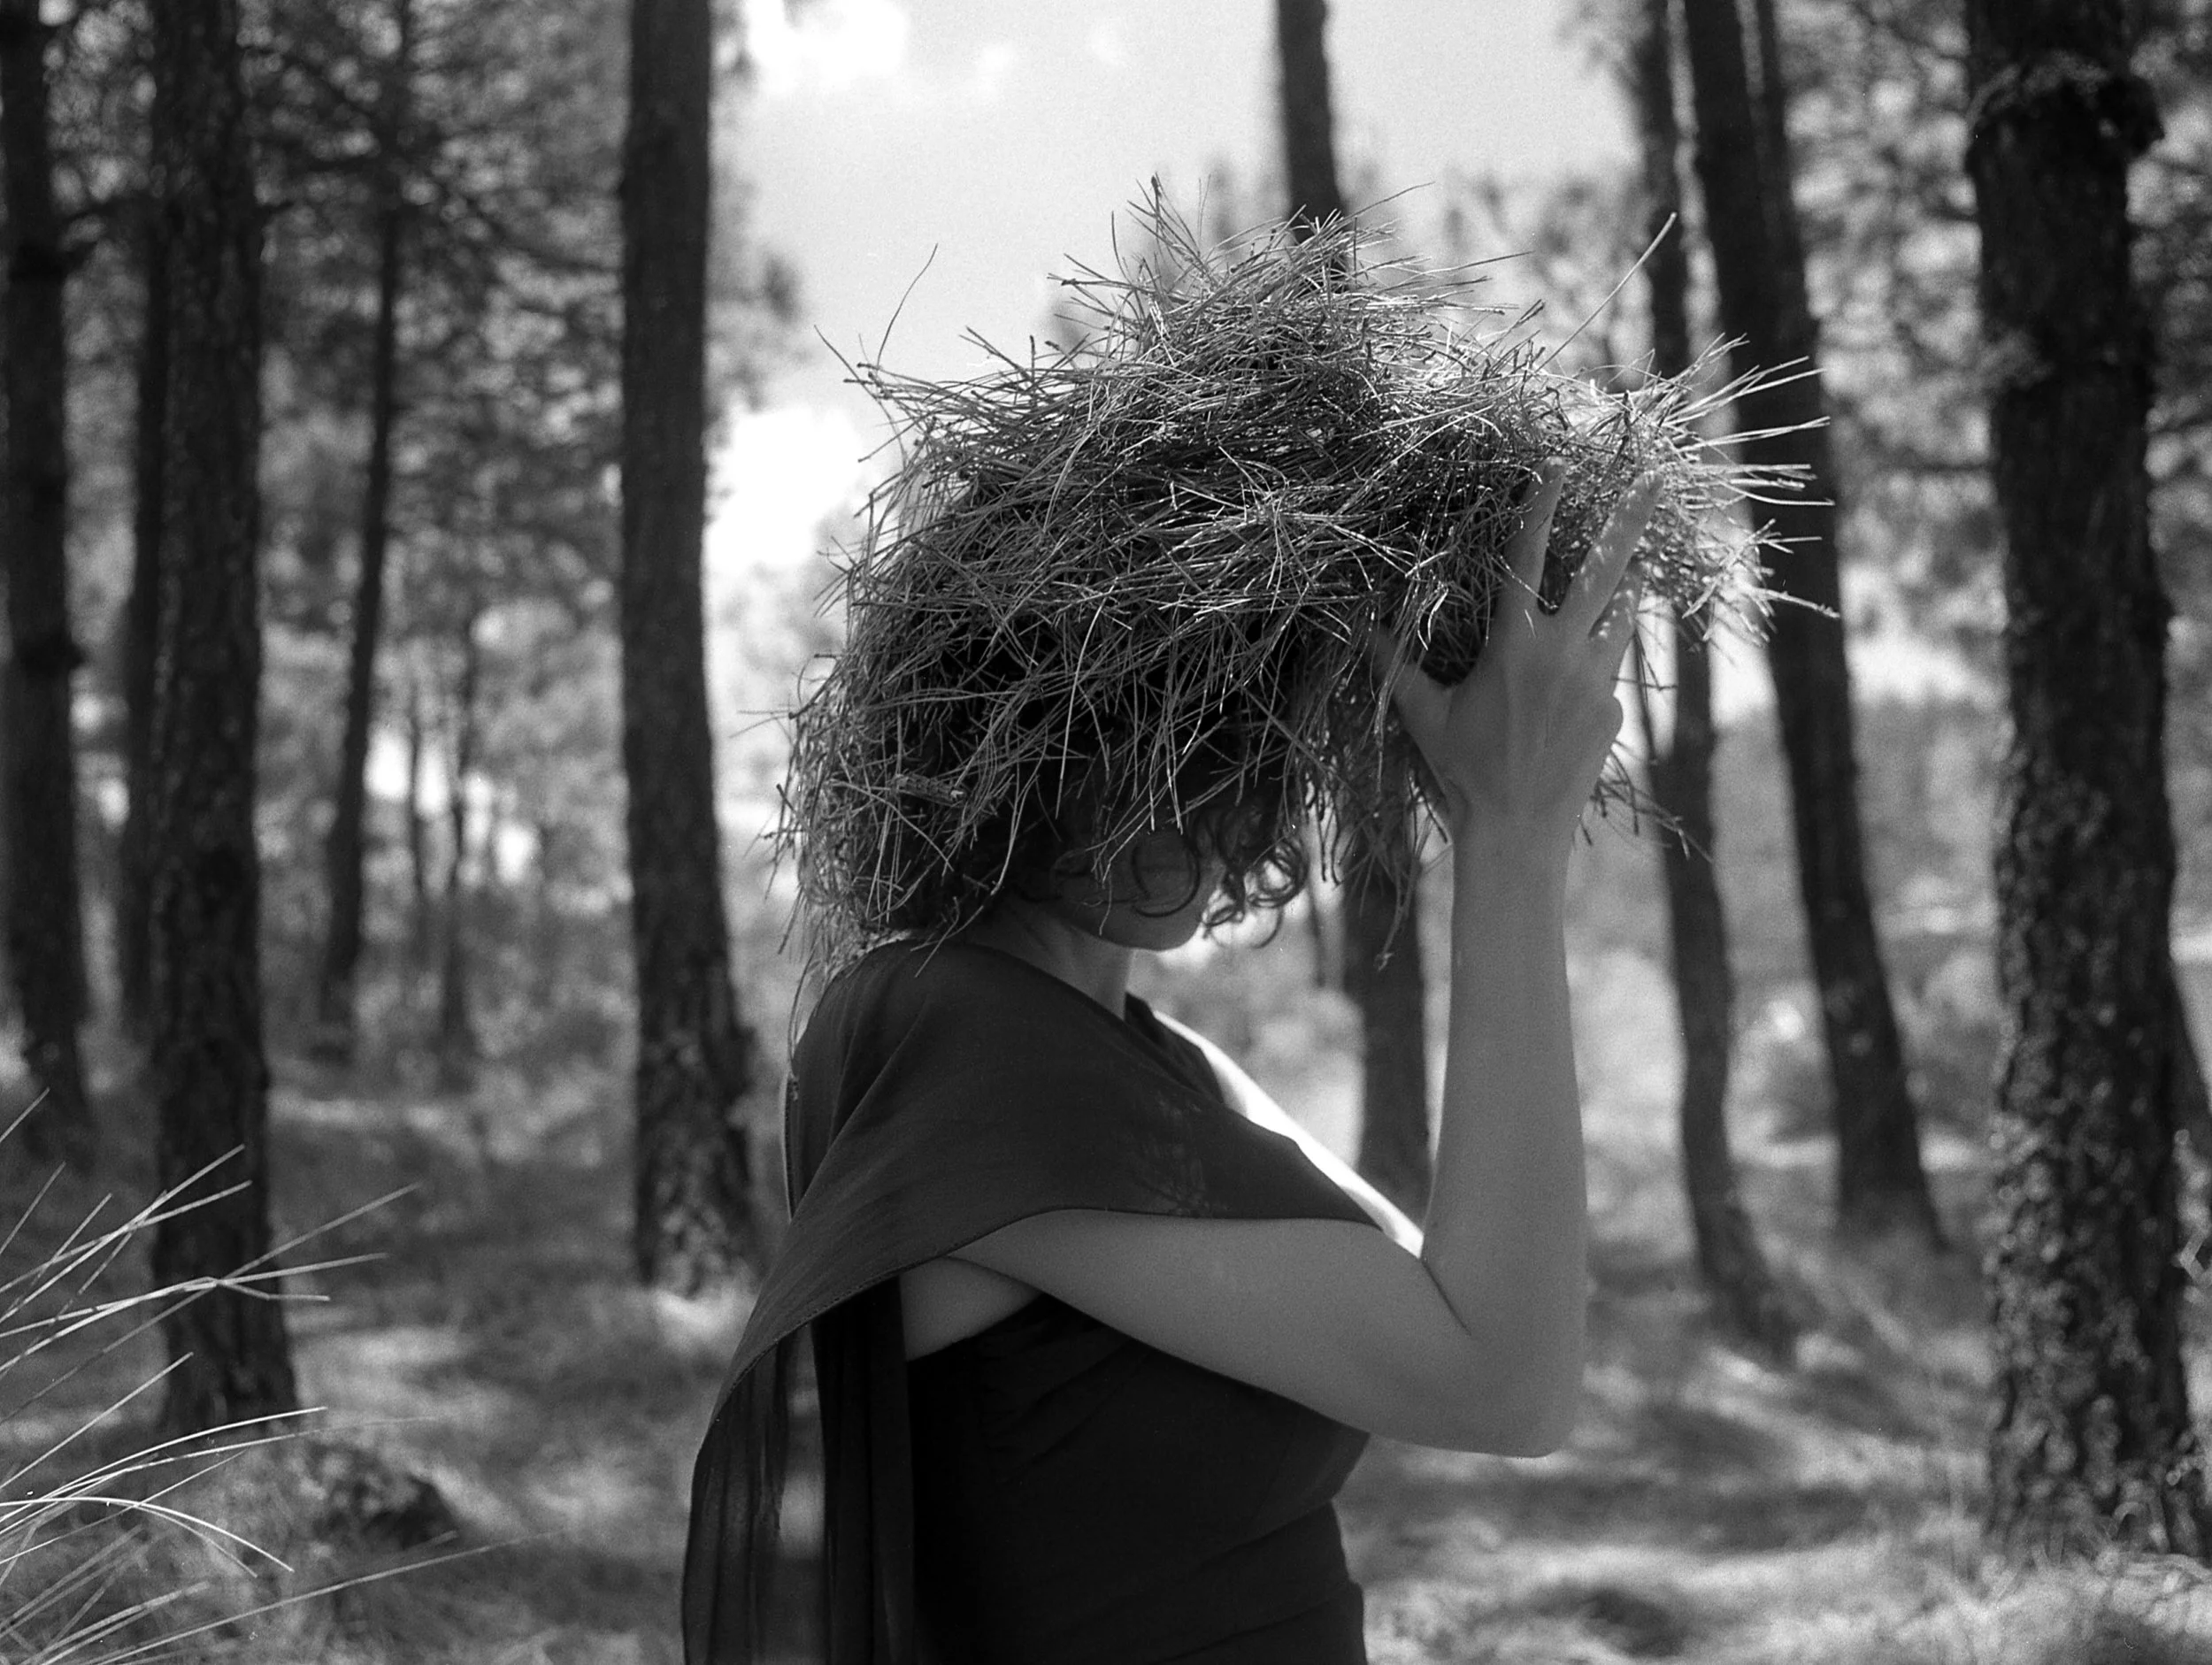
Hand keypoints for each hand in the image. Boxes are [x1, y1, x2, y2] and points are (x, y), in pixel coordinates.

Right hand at [1371, 463, 1657, 841]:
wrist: (1518, 831)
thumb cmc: (1462, 771)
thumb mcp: (1424, 713)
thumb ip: (1394, 664)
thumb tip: (1357, 626)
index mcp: (1515, 643)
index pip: (1527, 557)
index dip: (1541, 505)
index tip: (1557, 463)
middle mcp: (1564, 651)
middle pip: (1607, 570)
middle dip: (1631, 520)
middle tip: (1656, 479)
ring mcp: (1597, 679)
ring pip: (1621, 616)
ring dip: (1623, 589)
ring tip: (1632, 565)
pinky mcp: (1613, 709)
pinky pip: (1607, 670)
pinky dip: (1593, 664)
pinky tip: (1568, 693)